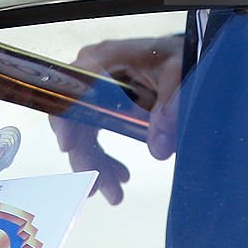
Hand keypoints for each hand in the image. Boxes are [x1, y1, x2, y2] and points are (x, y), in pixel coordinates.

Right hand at [50, 35, 183, 204]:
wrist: (181, 54)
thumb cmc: (177, 54)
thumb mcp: (179, 72)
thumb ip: (170, 107)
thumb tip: (158, 149)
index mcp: (104, 58)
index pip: (72, 88)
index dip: (65, 117)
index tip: (68, 147)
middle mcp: (93, 73)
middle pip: (75, 118)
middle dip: (86, 157)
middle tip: (99, 188)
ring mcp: (97, 90)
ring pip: (83, 132)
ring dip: (97, 165)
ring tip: (115, 193)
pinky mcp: (105, 104)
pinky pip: (96, 133)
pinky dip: (105, 157)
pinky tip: (121, 175)